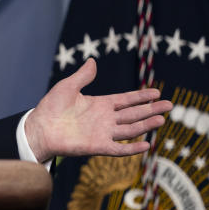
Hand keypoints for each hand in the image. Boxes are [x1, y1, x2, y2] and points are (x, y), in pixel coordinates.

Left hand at [25, 58, 171, 163]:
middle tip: (169, 105)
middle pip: (133, 114)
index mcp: (99, 104)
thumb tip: (93, 61)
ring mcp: (102, 133)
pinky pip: (119, 148)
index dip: (141, 96)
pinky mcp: (97, 146)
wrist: (39, 128)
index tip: (157, 92)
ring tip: (162, 119)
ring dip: (145, 125)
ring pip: (130, 129)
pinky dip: (132, 148)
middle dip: (150, 109)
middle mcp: (104, 119)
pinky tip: (146, 144)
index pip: (125, 100)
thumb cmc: (50, 108)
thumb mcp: (67, 87)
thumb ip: (83, 76)